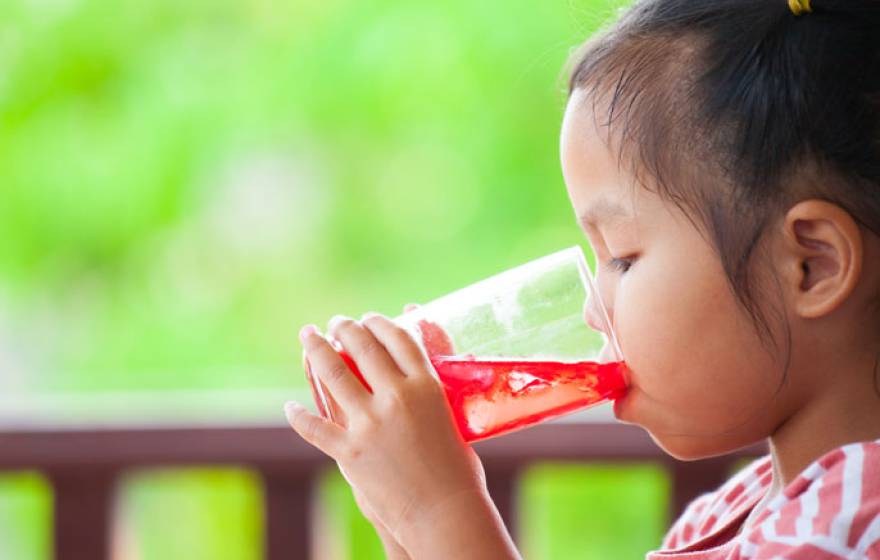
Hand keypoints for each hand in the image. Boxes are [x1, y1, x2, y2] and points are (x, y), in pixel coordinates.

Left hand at [287, 313, 487, 546]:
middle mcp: (397, 397)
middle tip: (336, 322)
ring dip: (316, 349)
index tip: (369, 317)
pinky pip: (314, 426)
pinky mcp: (350, 452)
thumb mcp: (450, 420)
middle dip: (345, 327)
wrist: (444, 512)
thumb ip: (429, 396)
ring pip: (333, 373)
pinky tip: (291, 406)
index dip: (380, 322)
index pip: (399, 338)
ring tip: (309, 336)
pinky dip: (298, 415)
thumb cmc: (458, 470)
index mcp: (427, 386)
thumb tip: (419, 377)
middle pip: (364, 347)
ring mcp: (370, 424)